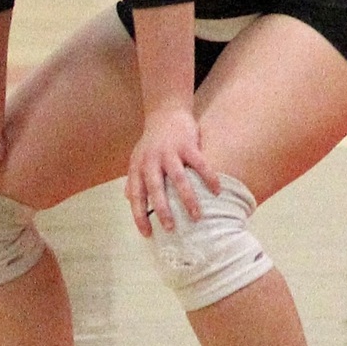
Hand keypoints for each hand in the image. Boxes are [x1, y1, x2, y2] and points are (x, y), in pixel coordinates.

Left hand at [124, 106, 220, 236]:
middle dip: (163, 210)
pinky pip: (200, 164)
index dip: (140, 216)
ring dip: (188, 199)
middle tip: (171, 228)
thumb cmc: (152, 140)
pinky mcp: (188, 144)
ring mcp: (170, 152)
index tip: (148, 234)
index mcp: (139, 167)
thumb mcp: (137, 157)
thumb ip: (133, 177)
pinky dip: (209, 178)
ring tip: (197, 216)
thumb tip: (128, 198)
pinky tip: (217, 190)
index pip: (136, 196)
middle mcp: (152, 161)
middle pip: (156, 189)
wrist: (166, 112)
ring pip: (179, 179)